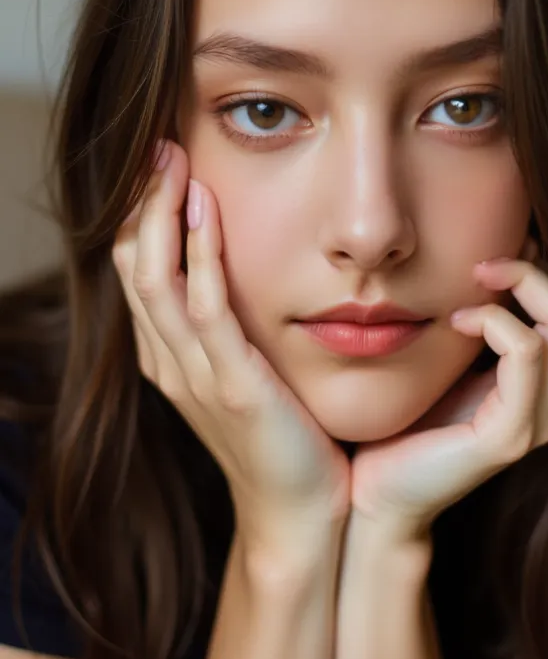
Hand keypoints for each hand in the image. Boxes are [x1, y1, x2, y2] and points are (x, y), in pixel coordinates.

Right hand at [111, 139, 350, 556]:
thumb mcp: (245, 371)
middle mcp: (170, 361)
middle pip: (133, 266)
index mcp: (170, 355)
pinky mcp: (230, 386)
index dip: (141, 215)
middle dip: (141, 203)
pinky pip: (206, 311)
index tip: (161, 163)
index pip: (137, 270)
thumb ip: (231, 325)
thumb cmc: (286, 435)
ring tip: (171, 161)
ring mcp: (194, 375)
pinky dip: (200, 255)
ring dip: (160, 215)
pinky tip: (207, 211)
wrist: (303, 512)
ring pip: (154, 281)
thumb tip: (237, 269)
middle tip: (157, 147)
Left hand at [348, 240, 547, 543]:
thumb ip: (473, 329)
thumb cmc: (404, 424)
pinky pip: (526, 353)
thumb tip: (481, 268)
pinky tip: (457, 321)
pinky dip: (495, 323)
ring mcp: (537, 422)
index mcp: (540, 388)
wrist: (377, 492)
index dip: (534, 274)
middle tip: (481, 265)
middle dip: (531, 274)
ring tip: (466, 291)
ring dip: (516, 290)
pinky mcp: (511, 434)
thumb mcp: (448, 364)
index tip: (484, 260)